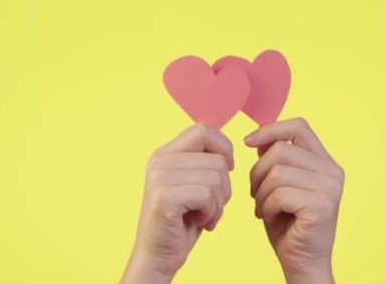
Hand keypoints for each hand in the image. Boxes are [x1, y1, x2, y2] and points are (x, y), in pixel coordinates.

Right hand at [121, 124, 233, 283]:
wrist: (158, 256)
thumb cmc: (181, 222)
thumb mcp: (193, 184)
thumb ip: (203, 162)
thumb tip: (227, 150)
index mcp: (165, 153)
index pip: (203, 129)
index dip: (224, 148)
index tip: (227, 170)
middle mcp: (159, 160)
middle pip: (217, 159)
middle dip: (224, 187)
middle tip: (210, 206)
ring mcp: (159, 178)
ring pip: (216, 177)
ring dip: (219, 204)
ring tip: (203, 216)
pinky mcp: (164, 197)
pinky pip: (207, 195)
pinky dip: (212, 213)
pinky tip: (199, 222)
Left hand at [245, 118, 343, 283]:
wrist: (302, 262)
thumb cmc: (287, 223)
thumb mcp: (278, 185)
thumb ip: (275, 160)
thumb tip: (258, 135)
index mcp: (324, 162)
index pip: (298, 126)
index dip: (270, 129)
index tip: (247, 142)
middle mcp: (332, 171)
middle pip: (280, 149)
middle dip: (257, 172)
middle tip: (255, 195)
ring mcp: (329, 188)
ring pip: (276, 172)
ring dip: (260, 193)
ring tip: (263, 208)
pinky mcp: (321, 205)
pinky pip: (278, 193)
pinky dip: (266, 207)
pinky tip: (270, 217)